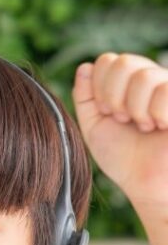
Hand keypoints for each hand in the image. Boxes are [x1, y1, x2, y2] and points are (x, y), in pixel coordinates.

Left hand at [72, 52, 167, 210]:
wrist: (147, 183)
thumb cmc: (124, 157)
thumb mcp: (94, 126)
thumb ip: (85, 97)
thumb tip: (84, 66)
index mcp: (127, 83)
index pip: (108, 61)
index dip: (99, 87)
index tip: (106, 112)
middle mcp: (151, 78)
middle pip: (123, 62)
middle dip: (114, 97)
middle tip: (123, 119)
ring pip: (144, 76)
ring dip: (136, 110)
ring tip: (144, 127)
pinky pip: (164, 91)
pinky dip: (157, 115)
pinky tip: (161, 127)